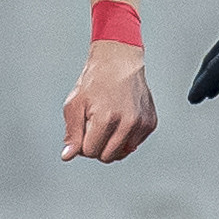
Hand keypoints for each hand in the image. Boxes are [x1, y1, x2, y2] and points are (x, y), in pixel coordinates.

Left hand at [61, 41, 156, 162]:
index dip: (82, 143)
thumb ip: (72, 133)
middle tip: (94, 127)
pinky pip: (134, 144)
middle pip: (107, 157)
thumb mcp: (75, 105)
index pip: (90, 151)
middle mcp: (127, 123)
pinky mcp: (150, 123)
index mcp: (106, 118)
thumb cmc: (96, 81)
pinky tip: (120, 120)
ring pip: (122, 153)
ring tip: (108, 124)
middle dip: (97, 146)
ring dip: (112, 143)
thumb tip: (68, 156)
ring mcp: (141, 124)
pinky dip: (126, 137)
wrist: (119, 61)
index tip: (83, 129)